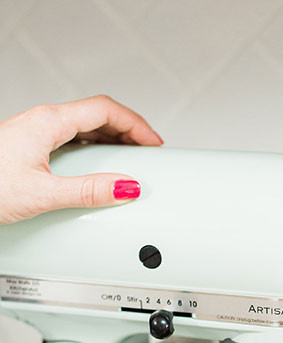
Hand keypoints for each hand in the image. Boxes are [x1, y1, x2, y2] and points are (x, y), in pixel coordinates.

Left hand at [0, 95, 162, 223]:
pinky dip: (92, 150)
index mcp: (48, 122)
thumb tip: (125, 187)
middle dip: (128, 131)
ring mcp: (34, 133)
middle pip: (97, 114)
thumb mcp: (44, 194)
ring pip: (84, 126)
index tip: (154, 142)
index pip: (105, 110)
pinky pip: (70, 140)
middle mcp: (41, 122)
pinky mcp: (29, 147)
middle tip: (148, 150)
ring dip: (111, 140)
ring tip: (129, 159)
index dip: (136, 124)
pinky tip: (96, 169)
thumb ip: (89, 191)